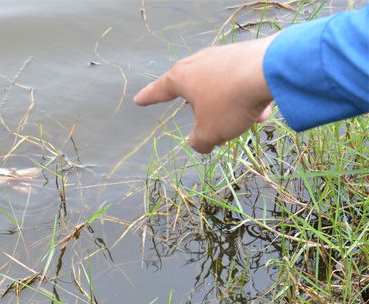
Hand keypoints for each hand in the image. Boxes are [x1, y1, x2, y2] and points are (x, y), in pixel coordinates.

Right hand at [134, 35, 276, 153]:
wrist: (270, 70)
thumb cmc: (229, 102)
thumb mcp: (209, 133)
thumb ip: (199, 142)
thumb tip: (200, 144)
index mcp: (181, 78)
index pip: (158, 91)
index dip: (148, 98)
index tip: (138, 100)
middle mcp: (199, 63)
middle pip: (193, 89)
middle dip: (200, 109)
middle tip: (205, 122)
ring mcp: (223, 56)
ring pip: (221, 89)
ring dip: (230, 107)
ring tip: (246, 120)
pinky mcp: (246, 55)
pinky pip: (240, 82)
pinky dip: (246, 97)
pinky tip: (262, 109)